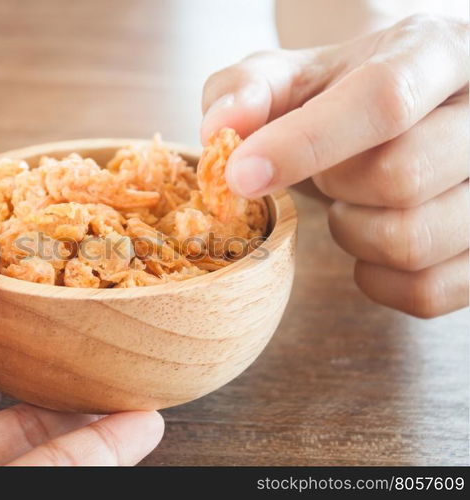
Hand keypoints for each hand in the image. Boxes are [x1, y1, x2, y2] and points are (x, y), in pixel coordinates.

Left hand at [201, 14, 468, 317]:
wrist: (404, 112)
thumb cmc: (341, 95)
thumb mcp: (291, 75)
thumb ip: (247, 90)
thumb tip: (220, 130)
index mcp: (438, 53)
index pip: (383, 100)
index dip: (304, 144)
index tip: (242, 175)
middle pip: (401, 177)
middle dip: (336, 184)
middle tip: (329, 170)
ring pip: (414, 241)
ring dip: (354, 231)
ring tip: (352, 200)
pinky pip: (427, 293)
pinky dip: (375, 278)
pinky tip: (368, 238)